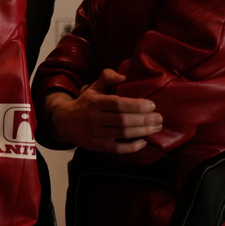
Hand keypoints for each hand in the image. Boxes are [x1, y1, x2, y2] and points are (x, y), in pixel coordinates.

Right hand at [44, 68, 162, 153]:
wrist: (65, 122)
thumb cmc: (85, 103)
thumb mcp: (93, 87)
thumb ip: (107, 77)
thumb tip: (124, 76)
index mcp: (95, 102)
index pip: (117, 103)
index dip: (136, 105)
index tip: (152, 105)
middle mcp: (95, 118)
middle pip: (123, 120)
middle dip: (144, 120)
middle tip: (159, 118)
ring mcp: (96, 133)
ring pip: (123, 134)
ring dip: (143, 131)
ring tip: (156, 127)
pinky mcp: (97, 145)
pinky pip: (118, 149)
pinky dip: (132, 147)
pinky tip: (143, 142)